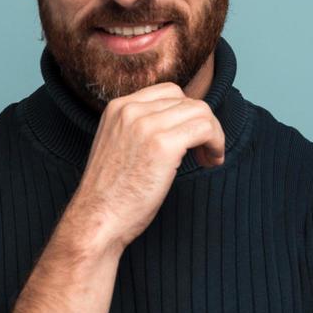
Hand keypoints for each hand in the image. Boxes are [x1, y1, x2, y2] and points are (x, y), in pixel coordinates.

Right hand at [67, 81, 225, 251]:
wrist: (96, 220)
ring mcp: (146, 125)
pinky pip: (205, 129)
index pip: (169, 92)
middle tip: (204, 151)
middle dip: (203, 123)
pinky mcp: (163, 145)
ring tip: (209, 158)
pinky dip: (216, 143)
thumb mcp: (118, 147)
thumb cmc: (110, 195)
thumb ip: (139, 129)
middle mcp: (131, 110)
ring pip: (201, 112)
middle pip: (188, 101)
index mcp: (118, 107)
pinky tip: (211, 161)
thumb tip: (178, 126)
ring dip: (214, 134)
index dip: (187, 113)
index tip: (190, 138)